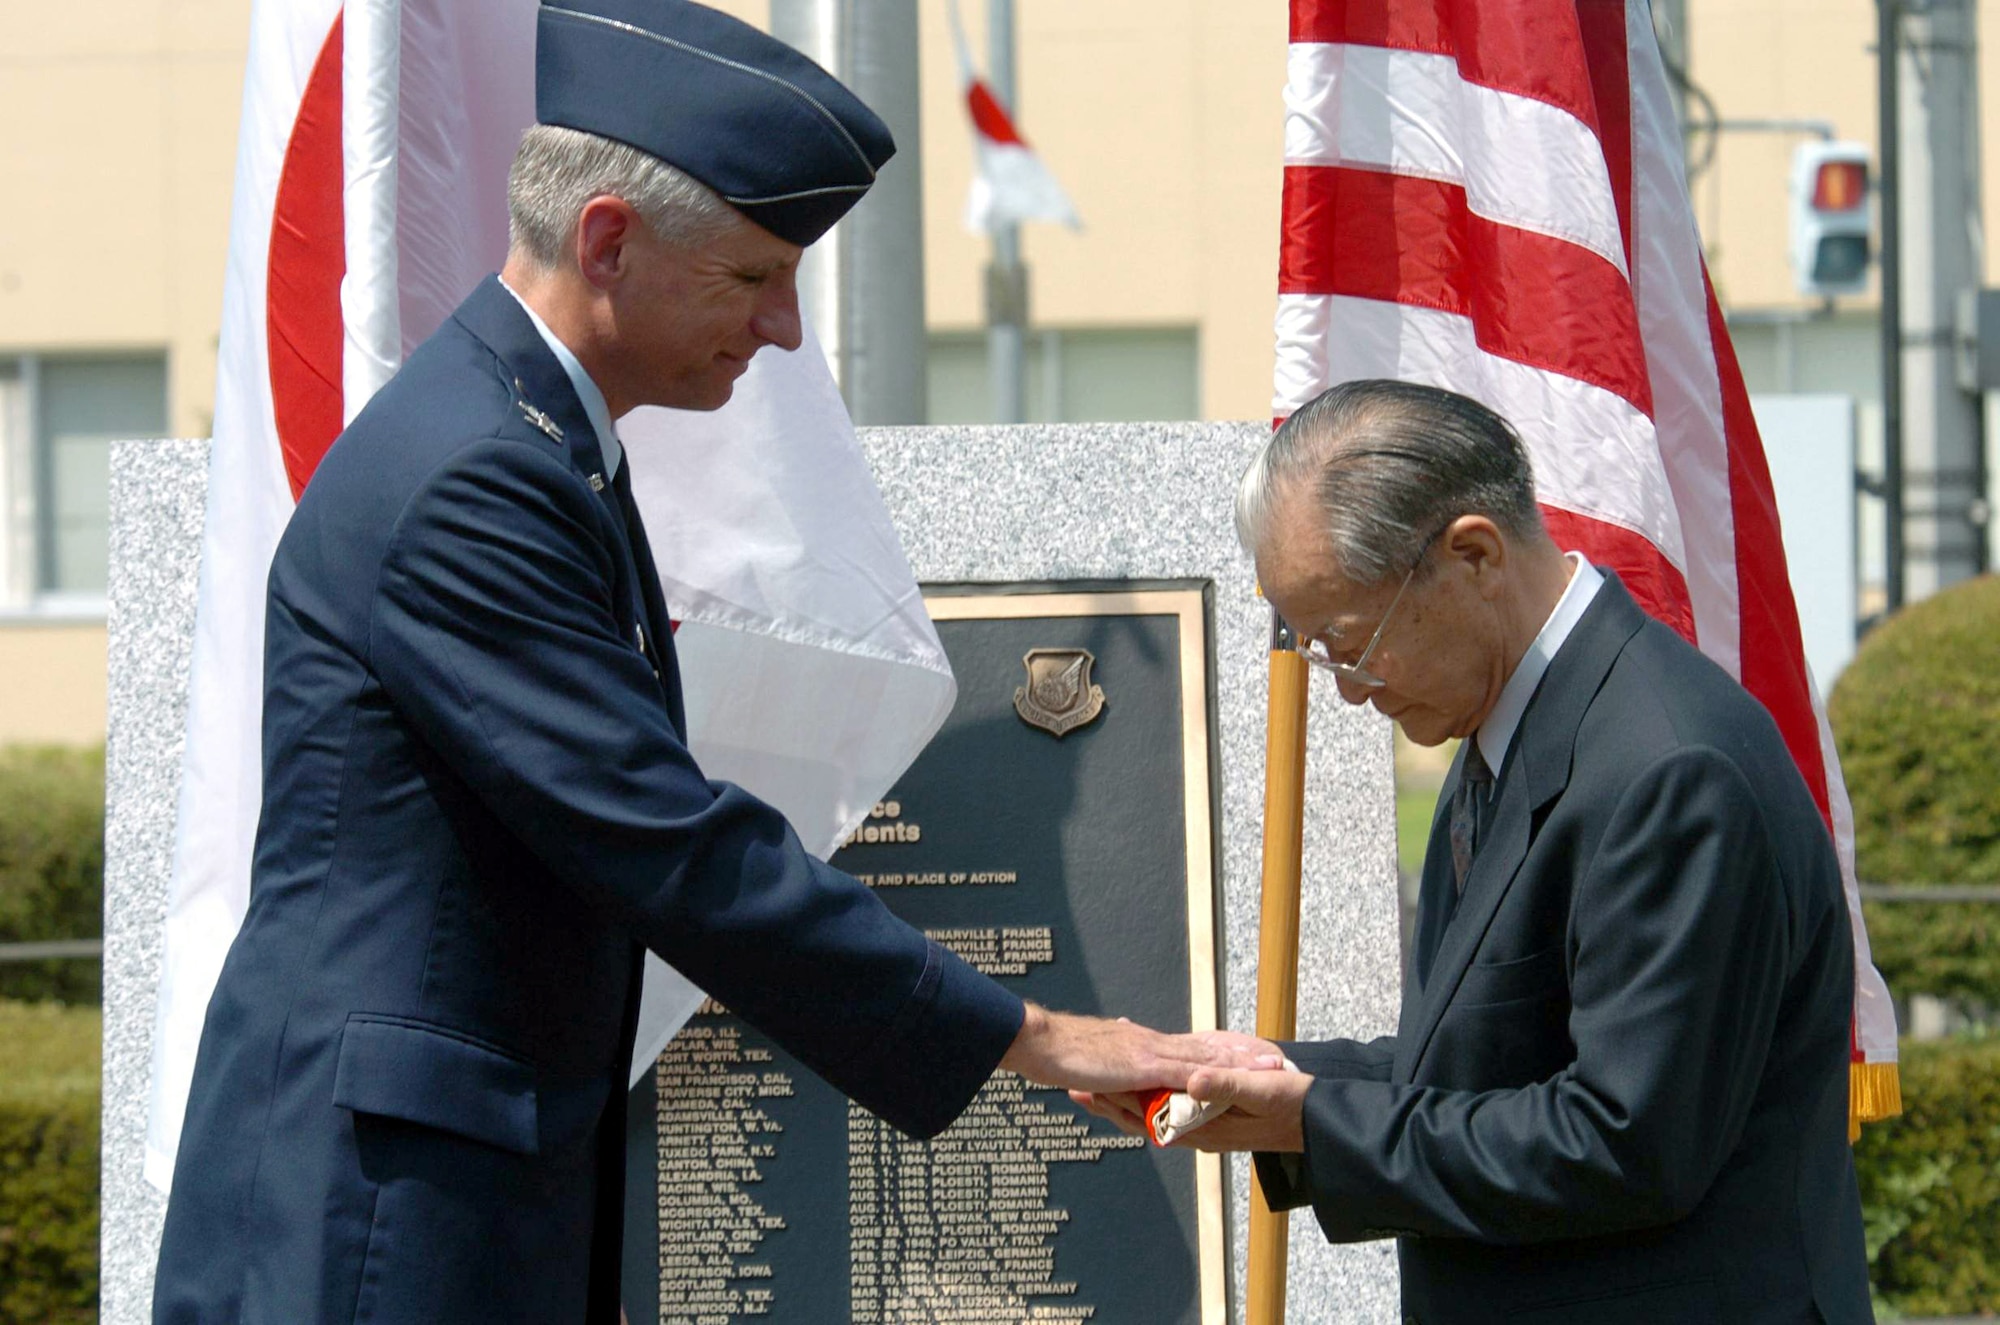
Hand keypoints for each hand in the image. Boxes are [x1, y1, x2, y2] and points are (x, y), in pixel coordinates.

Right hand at [997, 1005, 1285, 1093]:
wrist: (1041, 1041)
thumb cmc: (1062, 1054)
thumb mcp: (1097, 1064)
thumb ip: (1116, 1070)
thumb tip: (1126, 1074)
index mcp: (1146, 1045)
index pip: (1194, 1044)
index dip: (1224, 1047)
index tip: (1251, 1049)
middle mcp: (1154, 1044)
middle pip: (1210, 1045)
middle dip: (1244, 1052)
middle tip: (1277, 1055)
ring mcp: (1150, 1053)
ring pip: (1205, 1056)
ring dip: (1239, 1061)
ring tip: (1269, 1066)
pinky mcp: (1141, 1066)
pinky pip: (1180, 1073)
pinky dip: (1206, 1076)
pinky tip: (1227, 1081)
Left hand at [1071, 1063, 1312, 1152]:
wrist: (1320, 1119)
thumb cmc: (1293, 1104)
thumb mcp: (1261, 1091)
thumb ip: (1226, 1086)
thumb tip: (1191, 1083)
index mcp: (1205, 1126)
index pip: (1150, 1113)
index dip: (1119, 1097)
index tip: (1090, 1083)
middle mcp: (1200, 1131)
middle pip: (1144, 1118)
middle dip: (1110, 1101)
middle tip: (1075, 1087)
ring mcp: (1205, 1126)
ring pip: (1154, 1115)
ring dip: (1124, 1101)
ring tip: (1093, 1089)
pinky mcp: (1214, 1117)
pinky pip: (1172, 1110)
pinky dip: (1150, 1095)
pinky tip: (1141, 1084)